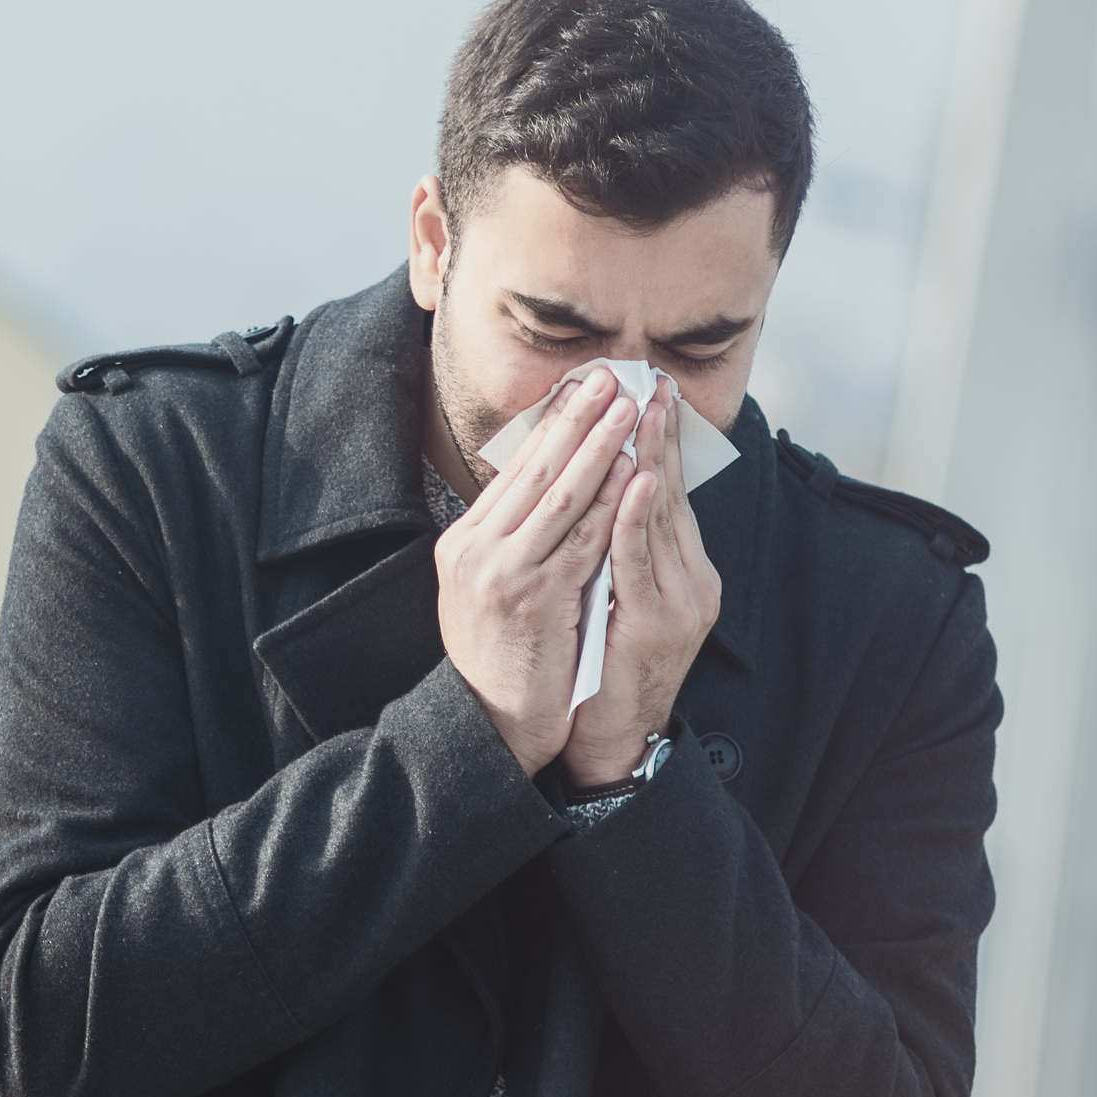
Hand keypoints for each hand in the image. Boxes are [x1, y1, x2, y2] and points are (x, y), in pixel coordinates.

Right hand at [435, 368, 638, 775]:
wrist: (490, 720)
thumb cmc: (501, 656)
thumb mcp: (486, 588)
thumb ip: (509, 541)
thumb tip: (544, 488)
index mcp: (463, 542)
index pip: (515, 469)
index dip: (553, 424)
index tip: (584, 386)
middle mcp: (475, 550)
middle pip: (536, 470)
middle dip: (578, 419)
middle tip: (613, 377)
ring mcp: (502, 573)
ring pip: (561, 497)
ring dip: (601, 447)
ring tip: (631, 409)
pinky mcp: (535, 599)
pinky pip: (583, 541)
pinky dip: (611, 505)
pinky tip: (634, 475)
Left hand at [560, 377, 722, 785]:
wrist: (610, 737)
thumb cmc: (601, 663)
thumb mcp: (611, 593)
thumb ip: (611, 547)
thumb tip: (594, 490)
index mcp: (682, 569)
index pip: (668, 492)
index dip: (657, 441)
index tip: (645, 391)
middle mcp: (692, 579)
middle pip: (673, 494)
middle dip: (661, 435)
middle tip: (652, 382)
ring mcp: (681, 600)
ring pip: (663, 518)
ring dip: (653, 460)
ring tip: (644, 411)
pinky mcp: (660, 622)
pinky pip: (644, 559)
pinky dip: (638, 516)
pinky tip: (637, 479)